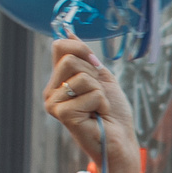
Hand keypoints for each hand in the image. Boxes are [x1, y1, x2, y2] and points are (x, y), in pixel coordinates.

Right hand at [42, 38, 142, 172]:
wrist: (120, 140)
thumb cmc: (112, 113)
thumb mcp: (100, 77)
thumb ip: (85, 57)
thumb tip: (68, 32)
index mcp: (58, 81)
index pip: (60, 46)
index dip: (81, 48)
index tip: (96, 65)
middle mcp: (51, 92)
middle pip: (69, 59)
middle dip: (93, 73)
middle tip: (98, 94)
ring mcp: (54, 104)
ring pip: (81, 76)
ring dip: (99, 91)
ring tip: (98, 107)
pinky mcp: (63, 114)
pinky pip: (90, 93)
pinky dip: (101, 102)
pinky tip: (97, 116)